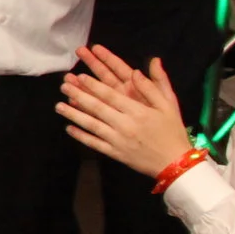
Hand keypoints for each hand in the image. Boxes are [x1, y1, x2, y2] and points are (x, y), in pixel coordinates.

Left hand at [58, 44, 190, 177]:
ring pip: (91, 125)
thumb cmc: (172, 131)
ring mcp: (118, 140)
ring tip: (58, 105)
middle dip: (78, 95)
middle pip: (97, 108)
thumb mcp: (169, 105)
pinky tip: (69, 128)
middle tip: (63, 85)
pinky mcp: (115, 153)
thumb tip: (137, 70)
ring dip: (73, 114)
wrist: (176, 163)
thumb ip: (153, 86)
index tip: (80, 77)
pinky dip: (80, 136)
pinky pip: (94, 143)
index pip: (111, 95)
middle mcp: (125, 125)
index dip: (94, 85)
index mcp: (138, 111)